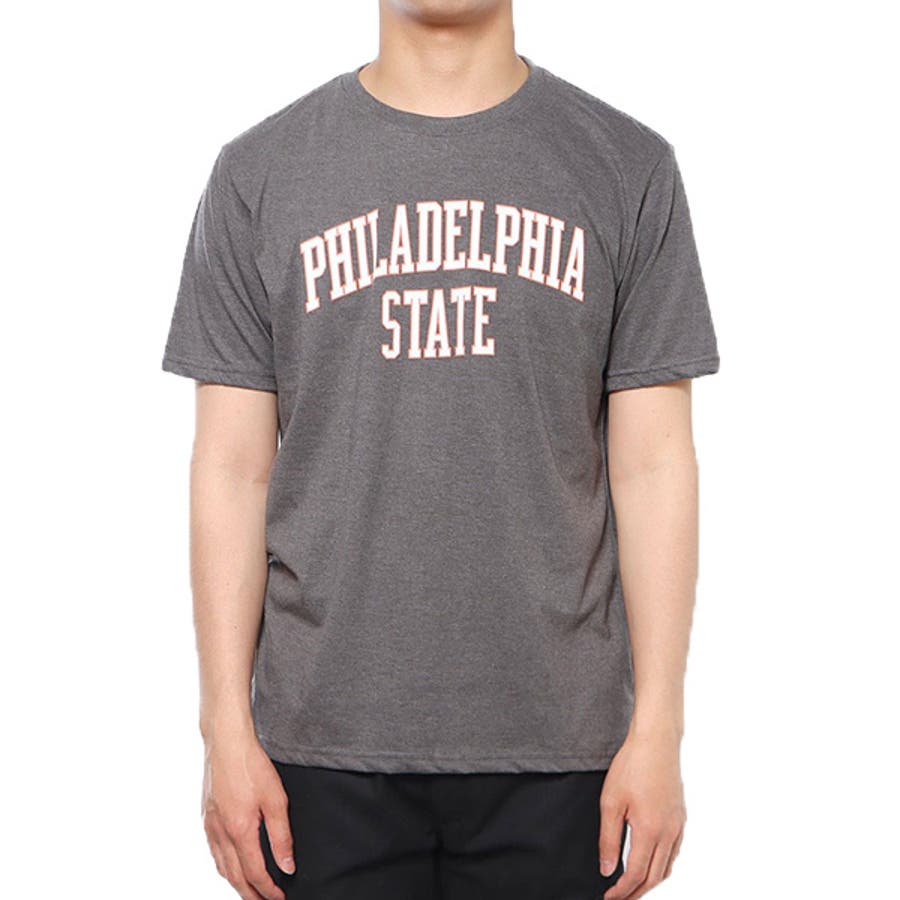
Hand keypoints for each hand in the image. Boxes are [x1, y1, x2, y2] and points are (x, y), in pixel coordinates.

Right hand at [201, 729, 294, 899]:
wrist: (226, 742)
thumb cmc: (252, 765)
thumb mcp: (276, 799)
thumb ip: (281, 835)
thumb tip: (287, 866)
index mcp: (240, 831)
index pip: (255, 874)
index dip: (268, 891)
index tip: (280, 898)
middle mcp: (221, 834)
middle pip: (235, 877)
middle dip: (250, 895)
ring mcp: (210, 826)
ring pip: (221, 867)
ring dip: (236, 883)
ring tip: (249, 891)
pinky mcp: (206, 816)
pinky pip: (213, 852)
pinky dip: (223, 866)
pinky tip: (230, 864)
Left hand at [599, 729, 686, 899]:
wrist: (656, 742)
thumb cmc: (631, 766)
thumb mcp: (611, 802)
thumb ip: (608, 839)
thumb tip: (606, 869)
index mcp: (649, 831)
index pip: (636, 875)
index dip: (621, 891)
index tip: (608, 898)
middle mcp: (669, 833)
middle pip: (654, 877)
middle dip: (636, 893)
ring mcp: (678, 826)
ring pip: (666, 867)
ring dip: (650, 882)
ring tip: (633, 887)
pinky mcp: (681, 817)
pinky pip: (674, 852)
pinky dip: (661, 865)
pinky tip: (650, 862)